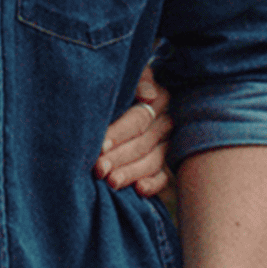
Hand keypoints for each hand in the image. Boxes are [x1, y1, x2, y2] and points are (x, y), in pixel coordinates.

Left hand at [94, 64, 172, 195]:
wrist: (121, 95)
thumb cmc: (118, 85)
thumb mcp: (126, 77)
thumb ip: (137, 82)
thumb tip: (148, 95)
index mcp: (158, 97)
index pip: (138, 120)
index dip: (118, 133)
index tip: (100, 146)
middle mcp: (166, 121)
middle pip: (142, 143)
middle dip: (119, 157)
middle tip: (99, 169)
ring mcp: (167, 143)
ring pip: (152, 161)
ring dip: (131, 173)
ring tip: (111, 181)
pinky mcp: (165, 162)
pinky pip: (163, 176)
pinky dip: (152, 184)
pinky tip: (138, 190)